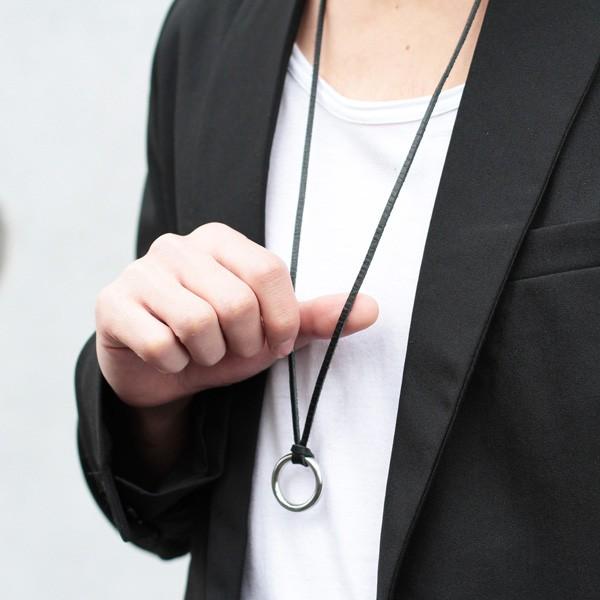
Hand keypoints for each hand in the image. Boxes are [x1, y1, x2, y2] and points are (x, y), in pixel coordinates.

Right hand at [95, 222, 378, 409]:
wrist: (162, 369)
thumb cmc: (220, 341)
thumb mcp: (270, 330)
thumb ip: (316, 318)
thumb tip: (375, 309)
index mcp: (220, 240)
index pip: (268, 272)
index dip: (279, 320)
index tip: (273, 342)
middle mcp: (177, 246)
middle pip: (235, 302)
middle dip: (242, 343)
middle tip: (232, 349)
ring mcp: (140, 271)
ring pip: (197, 323)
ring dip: (209, 355)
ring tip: (201, 352)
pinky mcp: (112, 303)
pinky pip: (160, 343)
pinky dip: (175, 365)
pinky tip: (170, 357)